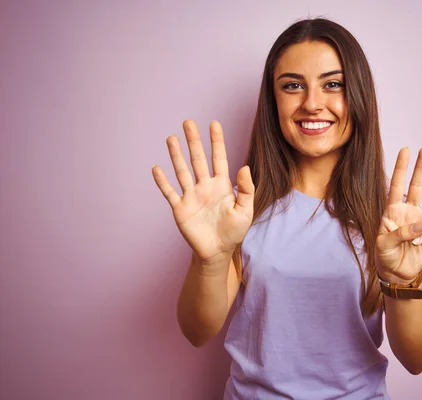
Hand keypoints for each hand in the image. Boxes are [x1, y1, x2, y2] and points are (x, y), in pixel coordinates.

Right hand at [152, 120, 254, 265]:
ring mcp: (191, 196)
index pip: (219, 158)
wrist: (217, 252)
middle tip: (188, 122)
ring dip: (176, 155)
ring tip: (171, 138)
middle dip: (193, 141)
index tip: (214, 124)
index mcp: (222, 185)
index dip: (217, 141)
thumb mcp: (245, 210)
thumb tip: (244, 167)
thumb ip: (246, 189)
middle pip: (198, 159)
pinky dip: (162, 181)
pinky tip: (157, 168)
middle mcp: (205, 186)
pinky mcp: (180, 209)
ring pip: (182, 171)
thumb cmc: (234, 231)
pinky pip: (170, 192)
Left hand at [376, 147, 421, 283]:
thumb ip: (400, 233)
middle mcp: (409, 211)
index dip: (401, 168)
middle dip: (421, 168)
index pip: (397, 185)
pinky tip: (415, 246)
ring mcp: (421, 222)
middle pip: (417, 186)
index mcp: (393, 210)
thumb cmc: (385, 255)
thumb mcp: (384, 243)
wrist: (396, 273)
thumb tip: (421, 224)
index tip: (405, 150)